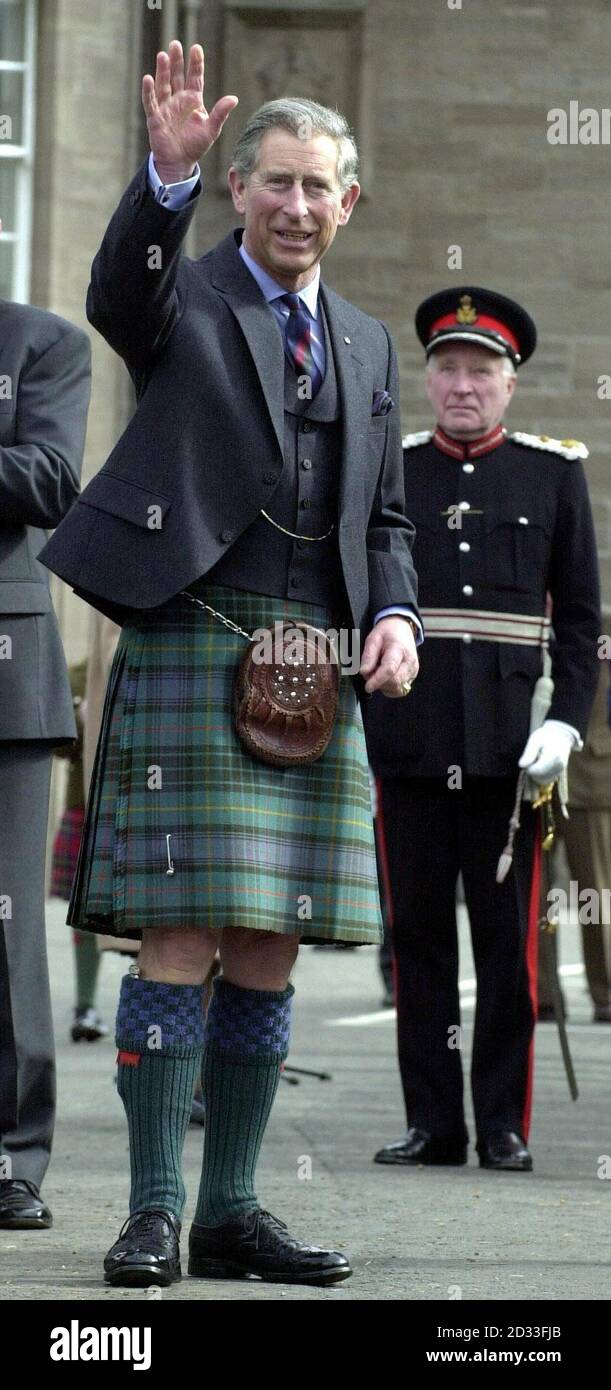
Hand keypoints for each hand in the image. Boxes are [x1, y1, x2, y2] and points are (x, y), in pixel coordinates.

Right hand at [142, 40, 237, 182]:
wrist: (180, 162)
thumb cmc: (195, 145)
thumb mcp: (211, 130)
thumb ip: (220, 113)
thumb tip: (234, 98)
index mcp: (193, 100)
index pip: (195, 77)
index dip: (195, 64)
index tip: (196, 48)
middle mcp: (178, 99)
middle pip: (177, 76)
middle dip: (176, 61)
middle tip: (175, 44)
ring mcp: (166, 107)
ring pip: (163, 84)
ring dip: (163, 71)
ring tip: (163, 55)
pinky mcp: (155, 117)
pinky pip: (151, 102)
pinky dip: (149, 91)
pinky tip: (148, 78)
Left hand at [360, 617, 418, 696]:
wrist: (401, 629)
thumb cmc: (387, 634)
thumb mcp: (373, 638)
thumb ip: (368, 656)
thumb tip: (364, 672)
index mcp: (400, 649)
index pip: (390, 669)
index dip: (378, 680)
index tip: (367, 686)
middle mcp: (410, 662)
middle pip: (394, 682)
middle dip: (379, 682)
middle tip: (370, 671)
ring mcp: (413, 671)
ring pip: (397, 689)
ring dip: (384, 685)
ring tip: (378, 671)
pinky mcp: (412, 677)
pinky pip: (399, 690)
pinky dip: (389, 687)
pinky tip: (385, 677)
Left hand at [518, 719, 577, 783]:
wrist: (561, 735)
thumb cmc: (546, 736)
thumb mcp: (535, 740)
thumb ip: (529, 753)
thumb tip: (521, 765)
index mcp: (553, 756)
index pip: (536, 771)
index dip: (528, 767)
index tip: (528, 759)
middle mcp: (559, 765)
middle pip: (539, 777)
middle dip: (532, 771)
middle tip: (532, 759)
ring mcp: (560, 770)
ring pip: (543, 780)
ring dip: (537, 774)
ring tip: (537, 761)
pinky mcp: (560, 772)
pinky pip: (547, 779)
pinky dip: (542, 775)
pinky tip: (542, 764)